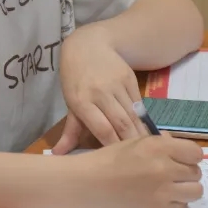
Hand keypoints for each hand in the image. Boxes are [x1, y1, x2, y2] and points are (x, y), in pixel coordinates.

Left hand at [53, 24, 145, 153]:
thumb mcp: (70, 101)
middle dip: (132, 144)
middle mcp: (100, 93)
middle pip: (121, 123)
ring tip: (148, 151)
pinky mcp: (130, 78)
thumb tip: (58, 156)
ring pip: (133, 115)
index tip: (121, 162)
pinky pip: (139, 104)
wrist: (88, 44)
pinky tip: (148, 131)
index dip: (113, 147)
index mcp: (81, 101)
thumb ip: (70, 131)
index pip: (102, 129)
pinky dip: (143, 118)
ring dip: (141, 133)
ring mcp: (116, 84)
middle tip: (141, 162)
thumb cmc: (75, 78)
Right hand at [72, 134, 204, 207]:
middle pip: (196, 172)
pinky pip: (181, 207)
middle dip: (186, 172)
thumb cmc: (107, 160)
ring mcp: (163, 192)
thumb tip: (177, 146)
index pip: (196, 153)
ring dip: (185, 189)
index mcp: (158, 147)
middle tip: (170, 174)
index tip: (180, 159)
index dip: (189, 156)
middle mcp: (165, 168)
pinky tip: (159, 198)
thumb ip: (160, 144)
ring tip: (170, 187)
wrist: (86, 185)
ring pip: (195, 191)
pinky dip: (174, 203)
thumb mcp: (135, 142)